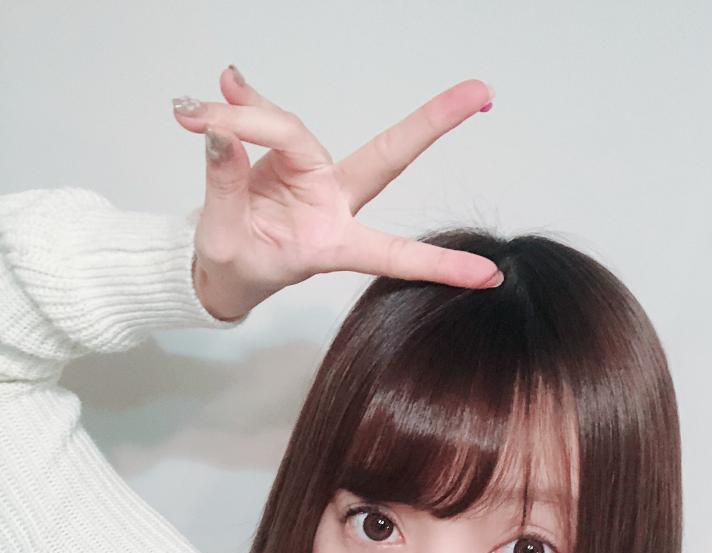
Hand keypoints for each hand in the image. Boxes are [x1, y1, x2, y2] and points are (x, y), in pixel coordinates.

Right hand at [172, 68, 501, 320]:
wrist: (214, 267)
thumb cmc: (234, 267)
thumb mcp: (223, 240)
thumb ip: (224, 186)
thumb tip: (220, 132)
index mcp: (332, 243)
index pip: (394, 254)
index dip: (440, 265)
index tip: (489, 275)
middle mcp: (333, 203)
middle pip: (386, 157)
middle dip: (432, 124)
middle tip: (482, 91)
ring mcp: (314, 175)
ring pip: (293, 129)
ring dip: (245, 118)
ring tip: (192, 116)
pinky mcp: (287, 155)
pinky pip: (268, 119)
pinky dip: (241, 105)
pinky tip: (224, 88)